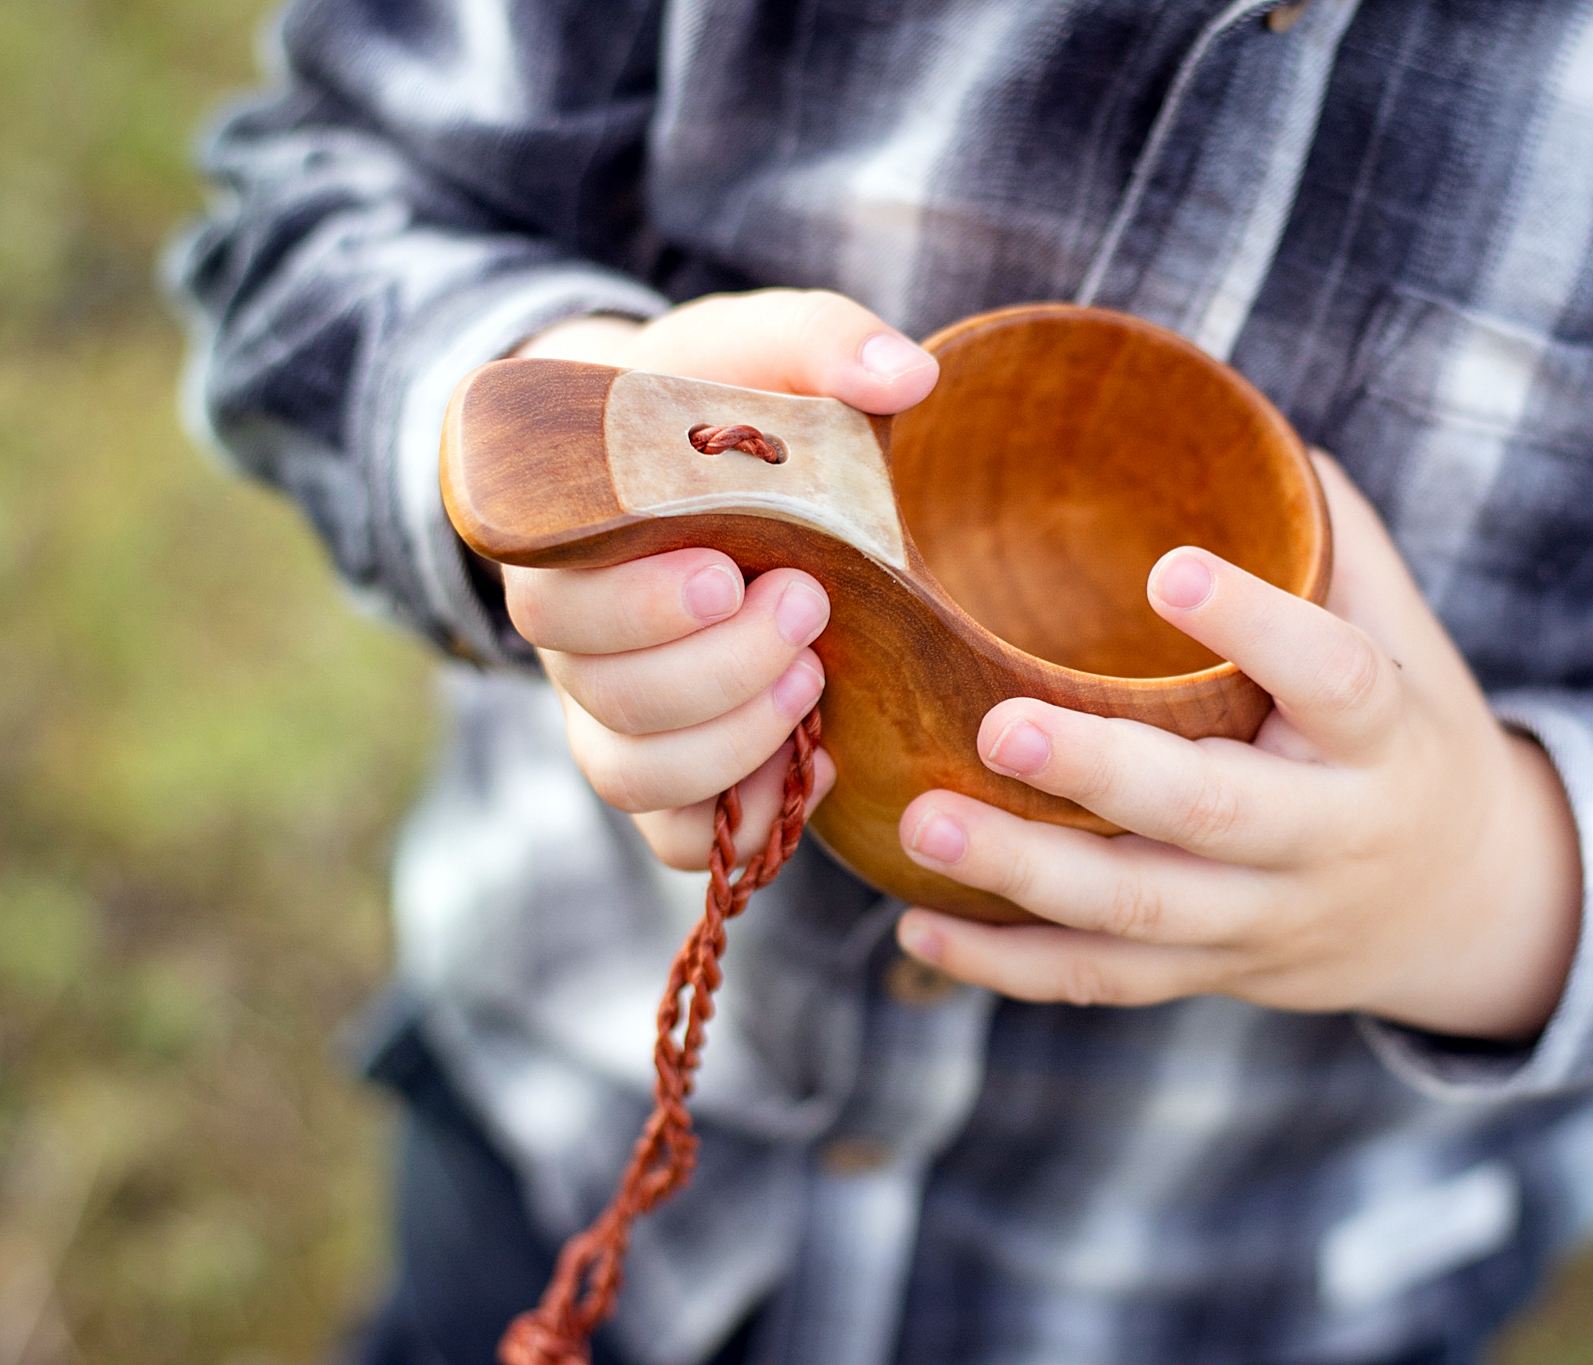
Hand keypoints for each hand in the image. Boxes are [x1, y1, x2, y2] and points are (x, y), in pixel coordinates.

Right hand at [501, 290, 938, 867]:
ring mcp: (617, 713)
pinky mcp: (671, 770)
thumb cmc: (718, 406)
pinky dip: (742, 822)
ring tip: (816, 688)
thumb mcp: (758, 351)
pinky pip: (676, 837)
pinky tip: (819, 763)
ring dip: (731, 744)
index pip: (554, 599)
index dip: (634, 606)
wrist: (703, 474)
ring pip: (633, 773)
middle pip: (604, 694)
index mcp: (567, 541)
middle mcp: (576, 640)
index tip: (727, 568)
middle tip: (808, 607)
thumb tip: (910, 375)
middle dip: (714, 668)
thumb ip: (820, 343)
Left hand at [893, 456, 1582, 1039]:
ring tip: (922, 820)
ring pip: (1142, 912)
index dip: (1262, 628)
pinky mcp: (1212, 971)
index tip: (1174, 570)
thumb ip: (1323, 535)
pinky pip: (1104, 982)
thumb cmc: (1404, 733)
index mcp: (1381, 737)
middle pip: (1212, 815)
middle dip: (1103, 773)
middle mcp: (1327, 838)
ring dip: (1026, 873)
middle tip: (1001, 725)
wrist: (1463, 902)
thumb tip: (1223, 413)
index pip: (1336, 679)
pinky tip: (920, 927)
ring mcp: (1264, 918)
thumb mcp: (1402, 632)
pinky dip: (1009, 966)